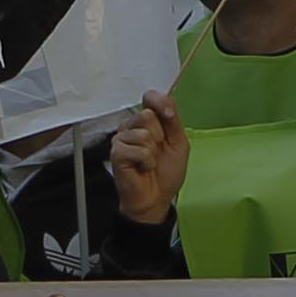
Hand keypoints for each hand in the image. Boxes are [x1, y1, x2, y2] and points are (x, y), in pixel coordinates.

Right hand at [106, 90, 187, 228]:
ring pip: (143, 133)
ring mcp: (121, 139)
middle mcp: (132, 126)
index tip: (169, 115)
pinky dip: (146, 161)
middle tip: (157, 151)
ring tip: (149, 162)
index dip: (160, 102)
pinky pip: (137, 149)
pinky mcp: (116, 152)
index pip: (150, 97)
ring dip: (153, 152)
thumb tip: (165, 102)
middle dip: (160, 136)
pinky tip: (142, 168)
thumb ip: (173, 119)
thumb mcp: (179, 142)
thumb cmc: (165, 173)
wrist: (156, 199)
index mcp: (147, 121)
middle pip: (147, 114)